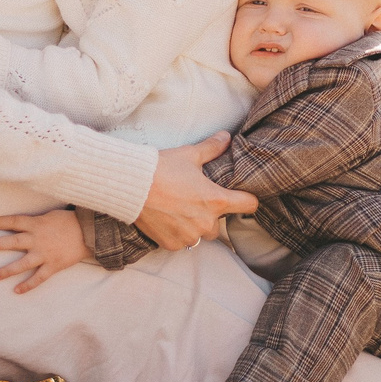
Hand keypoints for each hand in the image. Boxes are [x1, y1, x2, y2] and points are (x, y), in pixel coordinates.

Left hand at [0, 209, 92, 292]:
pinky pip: (38, 278)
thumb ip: (35, 221)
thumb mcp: (51, 215)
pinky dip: (28, 285)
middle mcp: (38, 239)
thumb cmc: (70, 221)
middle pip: (13, 241)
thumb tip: (22, 223)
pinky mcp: (53, 265)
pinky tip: (16, 291)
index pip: (14, 221)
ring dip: (8, 270)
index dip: (0, 221)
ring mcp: (45, 254)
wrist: (90, 233)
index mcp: (37, 224)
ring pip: (23, 263)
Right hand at [133, 134, 254, 250]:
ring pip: (200, 235)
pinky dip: (177, 233)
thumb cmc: (162, 168)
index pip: (248, 205)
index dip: (247, 199)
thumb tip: (226, 137)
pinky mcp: (172, 244)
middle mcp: (206, 223)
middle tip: (195, 201)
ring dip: (194, 226)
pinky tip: (166, 219)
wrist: (132, 186)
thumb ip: (212, 148)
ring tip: (179, 211)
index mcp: (216, 200)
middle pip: (219, 224)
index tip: (241, 197)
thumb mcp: (190, 154)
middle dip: (210, 215)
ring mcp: (189, 236)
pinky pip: (181, 242)